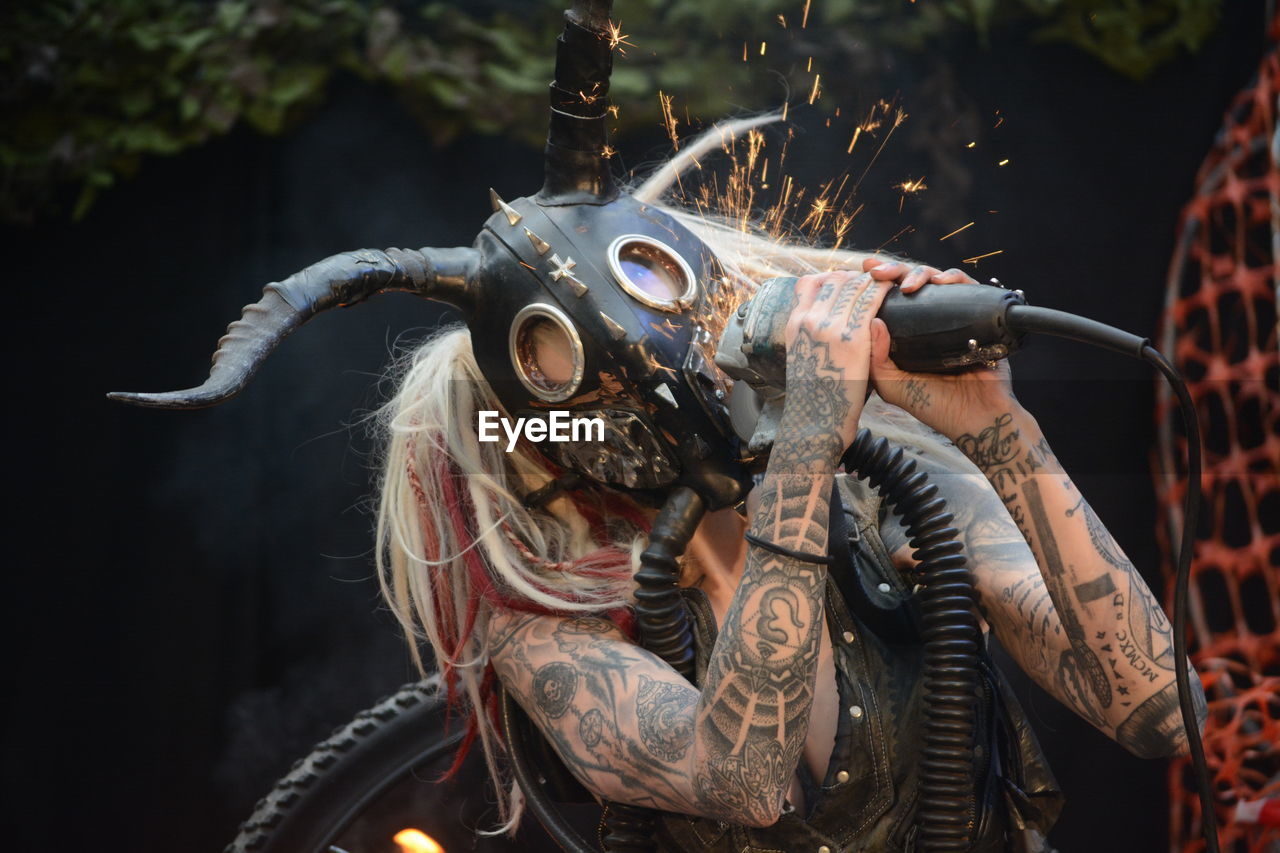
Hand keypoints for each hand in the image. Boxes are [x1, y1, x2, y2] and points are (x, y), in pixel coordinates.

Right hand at [774, 270, 892, 466]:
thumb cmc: (814, 399)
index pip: (808, 282)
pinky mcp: (853, 337)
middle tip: (874, 283)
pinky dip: (883, 291)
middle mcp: (809, 319)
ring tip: (888, 285)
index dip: (831, 278)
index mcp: (794, 324)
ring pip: (854, 284)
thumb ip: (812, 339)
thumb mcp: (802, 360)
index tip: (847, 284)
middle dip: (855, 276)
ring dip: (872, 280)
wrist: (816, 424)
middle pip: (834, 278)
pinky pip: (871, 300)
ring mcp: (830, 326)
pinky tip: (896, 292)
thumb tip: (826, 328)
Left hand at [857, 256, 1019, 438]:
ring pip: (937, 280)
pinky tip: (941, 282)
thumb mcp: (893, 386)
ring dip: (920, 272)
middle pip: (911, 284)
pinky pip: (967, 288)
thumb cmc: (934, 406)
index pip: (890, 301)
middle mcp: (928, 323)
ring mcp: (953, 318)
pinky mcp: (978, 316)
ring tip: (910, 284)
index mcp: (907, 336)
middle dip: (893, 271)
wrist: (977, 418)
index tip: (863, 273)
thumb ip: (876, 359)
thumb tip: (873, 321)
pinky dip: (953, 278)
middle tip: (878, 272)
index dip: (877, 285)